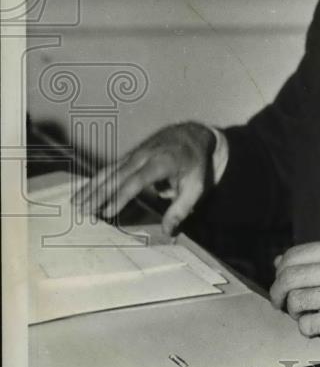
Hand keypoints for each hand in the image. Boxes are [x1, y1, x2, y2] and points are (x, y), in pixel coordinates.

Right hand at [72, 122, 214, 234]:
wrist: (192, 134)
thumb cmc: (195, 163)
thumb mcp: (196, 187)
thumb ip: (181, 209)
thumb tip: (168, 232)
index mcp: (161, 162)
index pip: (137, 182)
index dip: (121, 197)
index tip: (107, 212)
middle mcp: (143, 156)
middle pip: (116, 177)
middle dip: (98, 195)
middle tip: (82, 212)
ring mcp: (134, 154)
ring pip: (108, 172)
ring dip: (91, 188)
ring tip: (75, 204)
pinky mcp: (128, 156)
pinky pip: (109, 169)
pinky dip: (95, 181)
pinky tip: (84, 192)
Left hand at [270, 240, 319, 352]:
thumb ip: (314, 260)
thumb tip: (278, 262)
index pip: (293, 255)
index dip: (280, 272)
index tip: (281, 283)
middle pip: (288, 278)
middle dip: (278, 293)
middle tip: (280, 303)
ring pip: (294, 301)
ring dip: (294, 312)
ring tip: (306, 314)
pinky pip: (305, 324)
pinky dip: (306, 329)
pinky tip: (317, 326)